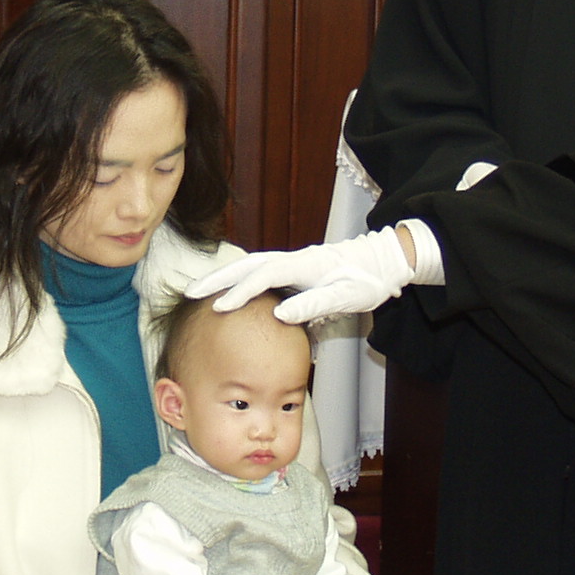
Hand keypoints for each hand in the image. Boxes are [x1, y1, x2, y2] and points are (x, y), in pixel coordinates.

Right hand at [185, 227, 418, 323]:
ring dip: (224, 276)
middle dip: (217, 278)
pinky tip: (229, 290)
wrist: (383, 262)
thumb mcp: (345, 297)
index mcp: (303, 265)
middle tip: (191, 292)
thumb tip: (279, 314)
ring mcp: (292, 262)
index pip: (262, 277)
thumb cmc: (367, 281)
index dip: (239, 292)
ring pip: (250, 265)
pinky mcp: (294, 269)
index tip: (219, 308)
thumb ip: (312, 305)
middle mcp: (293, 260)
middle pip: (247, 264)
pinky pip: (259, 271)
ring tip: (200, 290)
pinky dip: (239, 278)